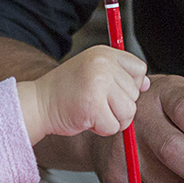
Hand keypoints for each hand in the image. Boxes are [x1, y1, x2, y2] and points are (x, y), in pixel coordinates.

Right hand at [18, 45, 147, 143]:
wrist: (37, 103)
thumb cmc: (66, 91)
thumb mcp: (94, 72)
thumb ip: (120, 75)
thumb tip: (146, 83)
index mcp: (104, 53)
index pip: (139, 69)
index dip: (129, 85)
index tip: (112, 90)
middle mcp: (103, 64)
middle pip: (135, 93)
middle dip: (118, 104)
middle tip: (95, 101)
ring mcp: (98, 84)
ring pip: (128, 112)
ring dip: (112, 118)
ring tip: (93, 110)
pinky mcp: (93, 106)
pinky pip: (114, 126)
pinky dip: (101, 129)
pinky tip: (86, 118)